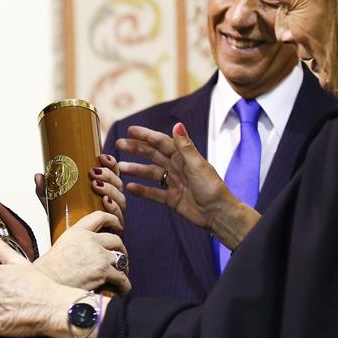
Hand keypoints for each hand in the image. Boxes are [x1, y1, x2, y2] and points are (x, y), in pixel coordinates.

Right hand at [33, 211, 130, 294]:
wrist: (46, 282)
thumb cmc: (50, 269)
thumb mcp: (62, 243)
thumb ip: (78, 240)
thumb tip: (90, 247)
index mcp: (78, 231)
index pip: (100, 216)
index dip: (113, 219)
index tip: (118, 226)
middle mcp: (90, 240)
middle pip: (116, 240)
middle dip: (121, 249)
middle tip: (121, 257)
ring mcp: (98, 255)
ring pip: (122, 258)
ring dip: (124, 267)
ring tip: (122, 274)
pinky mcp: (103, 271)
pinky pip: (122, 277)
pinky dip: (125, 284)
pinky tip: (123, 288)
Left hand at [34, 154, 124, 226]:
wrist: (69, 246)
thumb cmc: (65, 219)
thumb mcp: (53, 202)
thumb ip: (46, 190)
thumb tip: (39, 175)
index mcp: (102, 189)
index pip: (112, 172)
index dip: (110, 163)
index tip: (101, 157)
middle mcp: (111, 200)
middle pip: (118, 183)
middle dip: (108, 175)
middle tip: (93, 173)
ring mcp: (114, 215)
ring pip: (120, 199)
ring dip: (110, 190)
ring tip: (96, 186)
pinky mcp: (114, 229)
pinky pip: (118, 217)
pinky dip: (114, 208)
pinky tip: (106, 202)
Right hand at [116, 123, 258, 247]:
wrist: (218, 213)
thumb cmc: (211, 187)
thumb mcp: (197, 164)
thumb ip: (185, 146)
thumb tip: (177, 124)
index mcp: (182, 156)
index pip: (160, 142)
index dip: (145, 135)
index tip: (129, 130)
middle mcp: (177, 167)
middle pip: (152, 155)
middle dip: (136, 149)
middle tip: (118, 145)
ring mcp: (174, 182)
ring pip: (150, 173)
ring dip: (135, 169)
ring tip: (119, 168)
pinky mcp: (172, 198)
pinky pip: (154, 193)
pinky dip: (142, 190)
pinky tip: (130, 188)